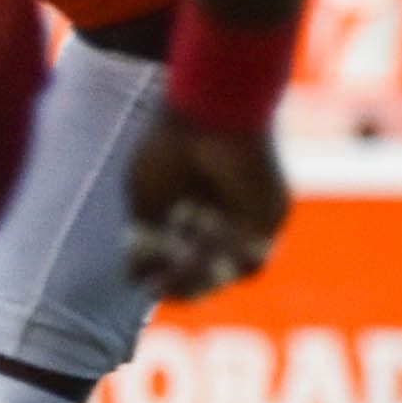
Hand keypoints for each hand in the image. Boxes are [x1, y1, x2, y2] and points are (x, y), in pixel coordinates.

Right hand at [125, 109, 287, 301]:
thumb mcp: (145, 197)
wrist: (209, 112)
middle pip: (201, 263)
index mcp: (187, 200)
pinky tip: (199, 259)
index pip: (174, 249)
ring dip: (201, 280)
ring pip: (226, 266)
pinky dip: (225, 266)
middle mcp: (218, 209)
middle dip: (180, 282)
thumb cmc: (170, 144)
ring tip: (175, 279)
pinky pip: (252, 258)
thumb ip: (143, 239)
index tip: (141, 281)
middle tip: (158, 290)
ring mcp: (245, 215)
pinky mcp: (268, 217)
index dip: (158, 269)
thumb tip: (133, 279)